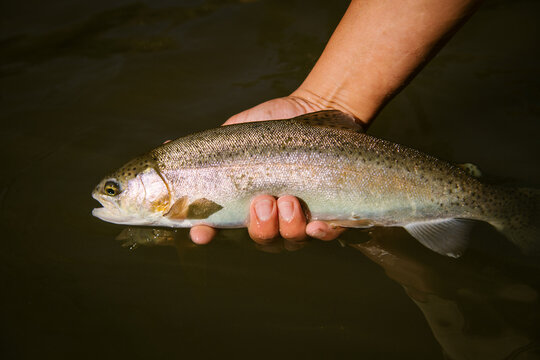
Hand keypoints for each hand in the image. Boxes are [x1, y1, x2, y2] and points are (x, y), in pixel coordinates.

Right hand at [189, 96, 345, 244]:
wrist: (314, 108)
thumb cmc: (270, 126)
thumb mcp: (233, 135)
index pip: (221, 228)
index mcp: (244, 202)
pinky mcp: (330, 211)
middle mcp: (272, 215)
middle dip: (258, 226)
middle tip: (261, 200)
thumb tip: (166, 150)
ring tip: (287, 199)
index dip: (207, 235)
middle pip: (260, 239)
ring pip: (289, 240)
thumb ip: (206, 150)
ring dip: (285, 225)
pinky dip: (319, 233)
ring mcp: (301, 217)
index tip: (201, 233)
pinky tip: (315, 223)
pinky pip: (325, 234)